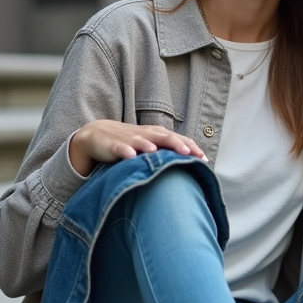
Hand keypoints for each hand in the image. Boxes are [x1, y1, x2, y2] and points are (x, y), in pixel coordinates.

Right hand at [69, 119, 205, 177]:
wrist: (98, 134)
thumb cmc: (131, 142)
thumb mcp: (151, 145)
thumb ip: (168, 153)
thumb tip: (191, 168)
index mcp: (158, 134)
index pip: (179, 139)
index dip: (192, 147)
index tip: (204, 159)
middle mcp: (147, 135)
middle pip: (165, 137)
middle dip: (177, 144)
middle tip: (188, 153)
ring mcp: (130, 139)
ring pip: (143, 141)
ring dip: (151, 146)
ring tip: (159, 152)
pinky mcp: (114, 145)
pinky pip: (121, 148)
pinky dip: (126, 151)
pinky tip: (131, 156)